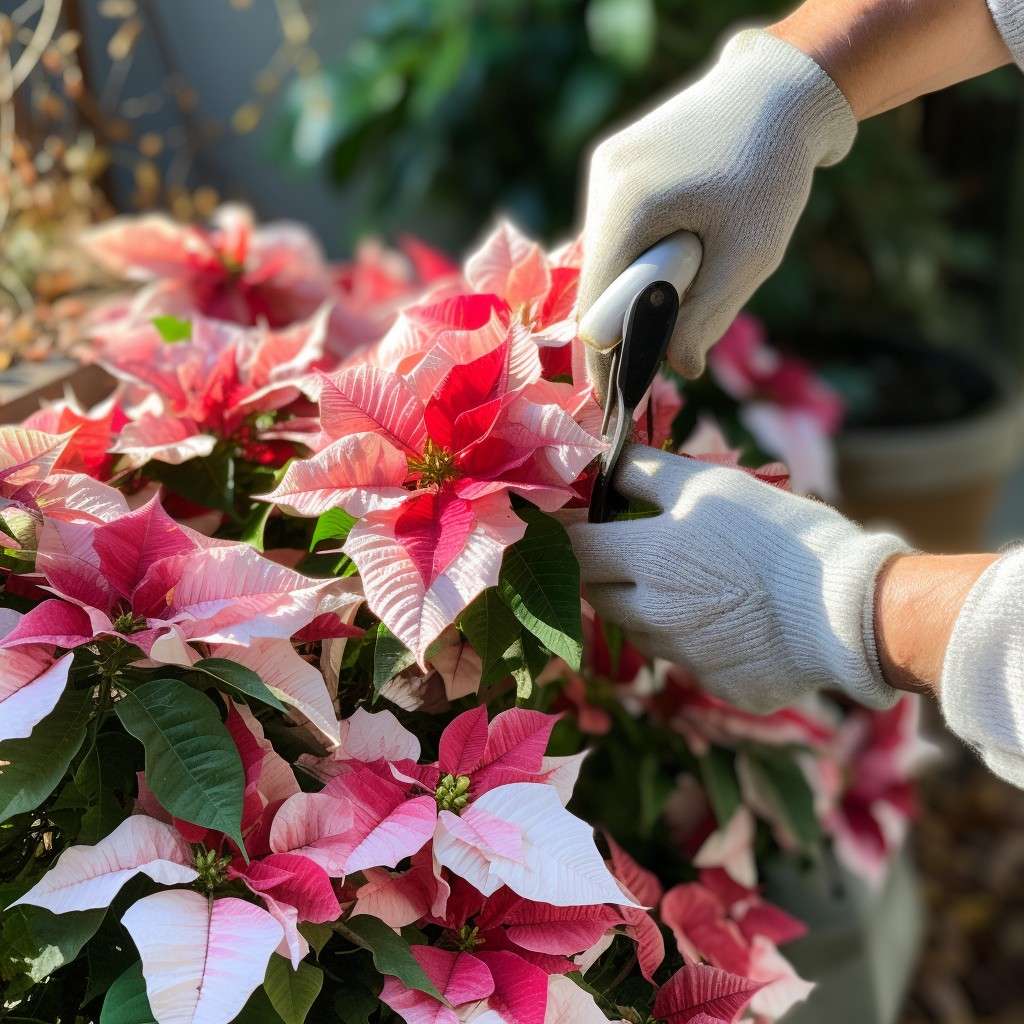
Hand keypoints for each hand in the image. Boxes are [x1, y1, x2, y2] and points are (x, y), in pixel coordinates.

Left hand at [566, 445, 907, 711]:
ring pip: (640, 630)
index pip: (573, 549)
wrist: (851, 608)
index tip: (569, 524)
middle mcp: (653, 615)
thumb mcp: (709, 484)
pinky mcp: (718, 686)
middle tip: (637, 550)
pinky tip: (735, 620)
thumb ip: (643, 472)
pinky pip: (690, 662)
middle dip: (606, 572)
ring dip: (650, 608)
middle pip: (597, 595)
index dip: (566, 534)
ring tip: (700, 583)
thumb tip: (597, 460)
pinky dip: (699, 641)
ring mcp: (684, 657)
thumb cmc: (778, 532)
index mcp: (646, 559)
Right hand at [576, 29, 855, 396]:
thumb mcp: (750, 256)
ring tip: (686, 276)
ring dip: (633, 282)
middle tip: (664, 343)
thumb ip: (707, 319)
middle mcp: (602, 185)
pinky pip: (613, 227)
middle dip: (625, 319)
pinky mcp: (613, 159)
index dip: (603, 358)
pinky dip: (638, 251)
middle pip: (595, 281)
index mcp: (627, 209)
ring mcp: (604, 168)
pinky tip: (674, 247)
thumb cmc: (770, 174)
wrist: (779, 89)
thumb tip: (678, 370)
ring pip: (603, 254)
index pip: (593, 306)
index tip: (613, 398)